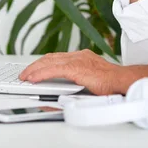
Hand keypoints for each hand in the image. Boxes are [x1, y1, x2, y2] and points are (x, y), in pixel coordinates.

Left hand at [19, 49, 147, 94]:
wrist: (122, 81)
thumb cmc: (111, 84)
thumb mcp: (91, 81)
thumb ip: (78, 83)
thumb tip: (63, 92)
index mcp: (82, 57)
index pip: (58, 57)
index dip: (44, 63)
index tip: (35, 69)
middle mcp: (78, 55)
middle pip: (50, 57)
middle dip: (35, 65)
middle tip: (25, 73)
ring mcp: (77, 60)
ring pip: (49, 62)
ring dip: (34, 69)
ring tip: (25, 76)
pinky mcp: (76, 68)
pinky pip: (53, 69)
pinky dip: (40, 74)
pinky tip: (33, 78)